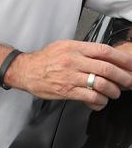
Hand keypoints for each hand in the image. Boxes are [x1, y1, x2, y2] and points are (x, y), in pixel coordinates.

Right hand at [8, 40, 131, 110]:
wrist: (25, 70)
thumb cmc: (44, 60)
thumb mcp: (62, 47)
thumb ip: (82, 50)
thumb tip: (103, 56)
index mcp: (73, 47)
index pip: (104, 50)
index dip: (121, 59)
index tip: (130, 65)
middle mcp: (72, 60)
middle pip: (106, 68)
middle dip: (123, 77)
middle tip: (129, 82)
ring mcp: (69, 76)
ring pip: (101, 84)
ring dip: (113, 91)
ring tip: (114, 93)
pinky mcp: (66, 90)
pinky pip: (91, 97)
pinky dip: (100, 101)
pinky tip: (100, 101)